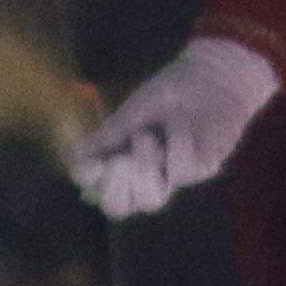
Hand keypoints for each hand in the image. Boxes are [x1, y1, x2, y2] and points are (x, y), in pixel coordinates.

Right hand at [70, 35, 279, 215]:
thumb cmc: (170, 92)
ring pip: (152, 199)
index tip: (89, 166)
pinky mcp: (201, 169)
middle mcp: (146, 174)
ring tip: (146, 137)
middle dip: (113, 191)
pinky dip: (174, 143)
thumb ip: (108, 136)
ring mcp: (173, 175)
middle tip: (117, 163)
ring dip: (144, 165)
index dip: (90, 184)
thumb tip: (74, 156)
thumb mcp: (133, 112)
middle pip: (120, 208)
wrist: (211, 77)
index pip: (97, 190)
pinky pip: (181, 170)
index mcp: (123, 159)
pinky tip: (178, 123)